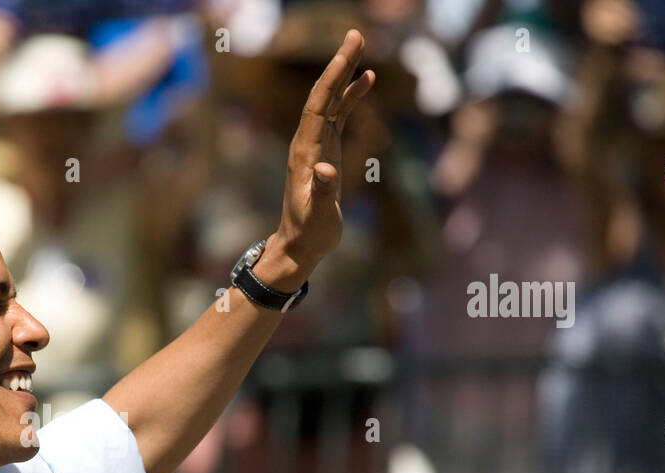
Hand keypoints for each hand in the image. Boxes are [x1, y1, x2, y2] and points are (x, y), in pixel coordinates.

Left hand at [266, 30, 373, 284]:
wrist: (299, 246)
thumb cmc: (309, 233)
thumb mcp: (318, 215)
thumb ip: (322, 192)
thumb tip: (326, 169)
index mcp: (305, 151)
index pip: (319, 104)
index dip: (333, 76)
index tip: (349, 50)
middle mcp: (307, 142)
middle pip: (323, 94)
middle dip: (339, 65)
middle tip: (356, 35)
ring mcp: (316, 145)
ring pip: (331, 102)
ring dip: (345, 76)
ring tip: (361, 49)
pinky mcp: (324, 151)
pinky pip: (337, 116)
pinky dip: (350, 97)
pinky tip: (365, 82)